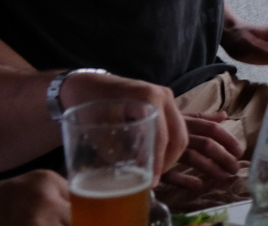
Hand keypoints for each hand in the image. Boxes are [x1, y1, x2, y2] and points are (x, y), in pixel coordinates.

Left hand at [61, 70, 188, 179]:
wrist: (87, 85)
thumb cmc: (89, 106)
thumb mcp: (100, 131)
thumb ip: (119, 152)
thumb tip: (134, 176)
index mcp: (148, 98)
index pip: (161, 136)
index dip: (158, 163)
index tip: (151, 183)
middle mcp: (163, 95)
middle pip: (179, 135)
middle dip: (169, 161)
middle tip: (153, 179)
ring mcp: (166, 97)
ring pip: (180, 132)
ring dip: (170, 153)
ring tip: (154, 171)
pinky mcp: (164, 102)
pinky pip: (175, 127)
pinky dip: (168, 144)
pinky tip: (154, 156)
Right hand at [160, 111, 246, 192]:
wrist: (119, 116)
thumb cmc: (154, 119)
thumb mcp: (178, 118)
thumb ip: (200, 118)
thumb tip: (224, 115)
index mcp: (185, 121)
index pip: (210, 128)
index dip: (227, 139)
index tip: (240, 151)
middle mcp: (178, 132)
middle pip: (206, 144)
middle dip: (223, 157)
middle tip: (235, 169)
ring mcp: (167, 147)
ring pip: (192, 157)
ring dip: (210, 168)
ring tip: (223, 177)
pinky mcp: (154, 162)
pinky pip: (172, 173)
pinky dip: (185, 179)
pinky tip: (198, 186)